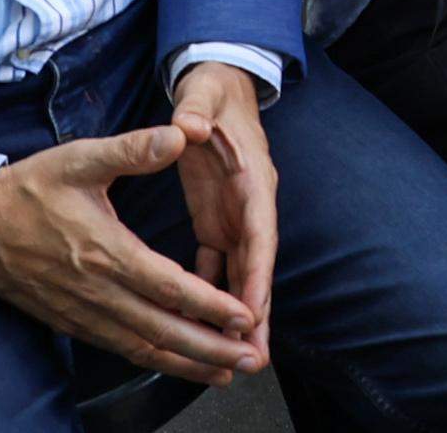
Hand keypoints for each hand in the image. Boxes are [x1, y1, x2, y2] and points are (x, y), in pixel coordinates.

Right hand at [0, 125, 263, 383]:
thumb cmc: (31, 189)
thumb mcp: (81, 158)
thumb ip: (133, 149)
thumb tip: (180, 135)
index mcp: (105, 251)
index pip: (169, 287)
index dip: (210, 306)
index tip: (246, 317)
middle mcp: (97, 291)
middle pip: (162, 331)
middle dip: (210, 348)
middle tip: (249, 360)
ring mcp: (83, 313)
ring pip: (143, 348)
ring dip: (187, 363)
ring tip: (224, 373)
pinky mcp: (72, 322)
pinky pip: (120, 348)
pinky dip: (154, 360)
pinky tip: (177, 363)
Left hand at [168, 63, 276, 350]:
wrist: (217, 88)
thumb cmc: (213, 91)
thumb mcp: (204, 94)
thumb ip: (195, 109)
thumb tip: (186, 125)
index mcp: (253, 177)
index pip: (260, 230)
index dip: (259, 271)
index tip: (253, 309)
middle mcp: (250, 204)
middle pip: (257, 265)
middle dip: (256, 312)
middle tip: (253, 358)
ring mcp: (235, 216)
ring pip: (240, 274)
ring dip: (237, 315)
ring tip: (234, 358)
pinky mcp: (217, 221)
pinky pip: (217, 265)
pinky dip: (210, 295)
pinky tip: (199, 326)